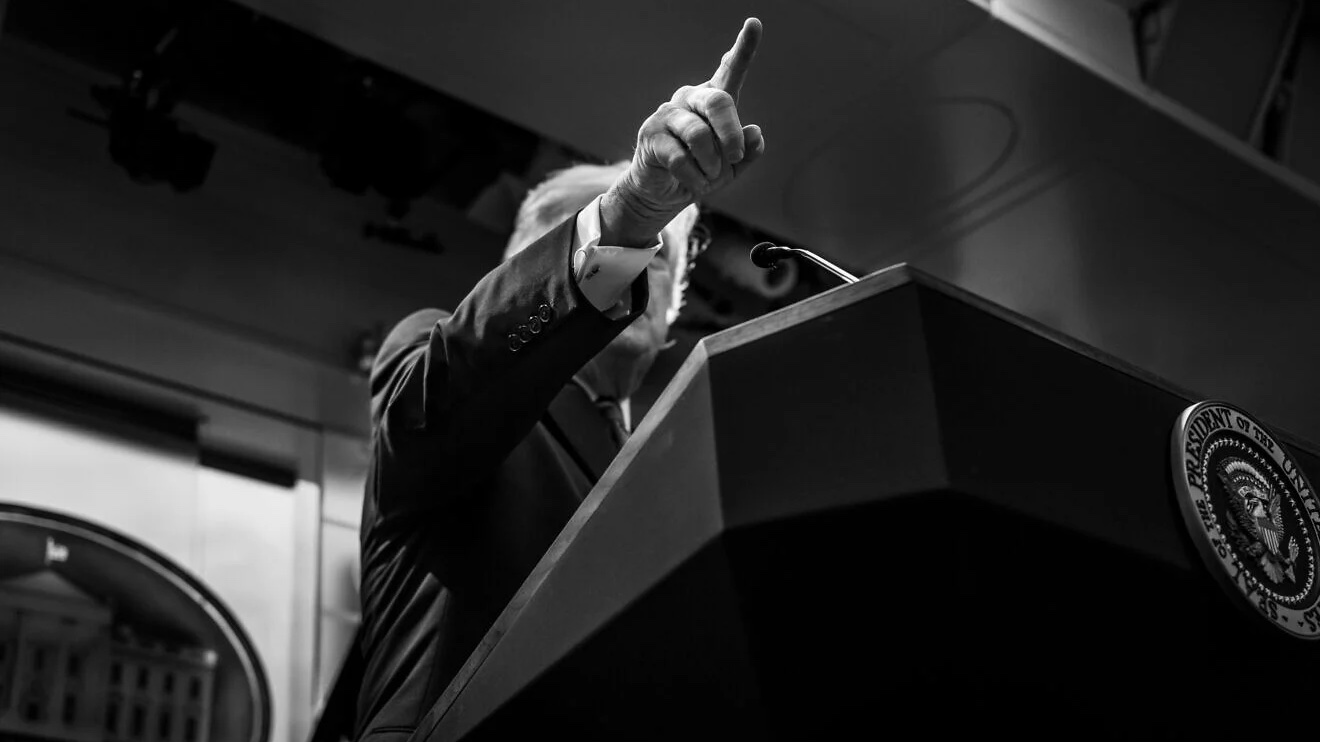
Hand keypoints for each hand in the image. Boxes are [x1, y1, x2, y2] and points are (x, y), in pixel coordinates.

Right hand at [602, 18, 765, 246]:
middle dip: (731, 134)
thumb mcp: (732, 167)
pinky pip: (681, 158)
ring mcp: (668, 114)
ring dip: (711, 164)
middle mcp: (690, 99)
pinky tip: (696, 184)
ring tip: (710, 177)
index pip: (731, 70)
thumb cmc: (702, 173)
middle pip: (718, 101)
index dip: (744, 48)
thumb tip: (755, 133)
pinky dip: (695, 177)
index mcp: (713, 101)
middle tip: (736, 156)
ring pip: (699, 135)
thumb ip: (748, 152)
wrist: (665, 193)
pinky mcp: (651, 135)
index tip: (754, 24)